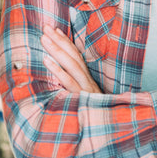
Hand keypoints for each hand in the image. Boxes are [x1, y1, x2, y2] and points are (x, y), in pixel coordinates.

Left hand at [41, 25, 156, 157]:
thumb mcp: (89, 99)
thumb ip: (80, 86)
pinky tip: (46, 60)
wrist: (112, 131)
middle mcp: (89, 81)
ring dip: (57, 50)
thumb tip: (68, 77)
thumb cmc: (98, 115)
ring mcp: (86, 89)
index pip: (77, 55)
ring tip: (44, 39)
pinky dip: (58, 70)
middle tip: (45, 26)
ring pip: (71, 65)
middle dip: (59, 40)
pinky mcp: (82, 98)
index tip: (55, 29)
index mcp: (89, 79)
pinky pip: (69, 82)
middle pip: (74, 56)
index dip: (66, 42)